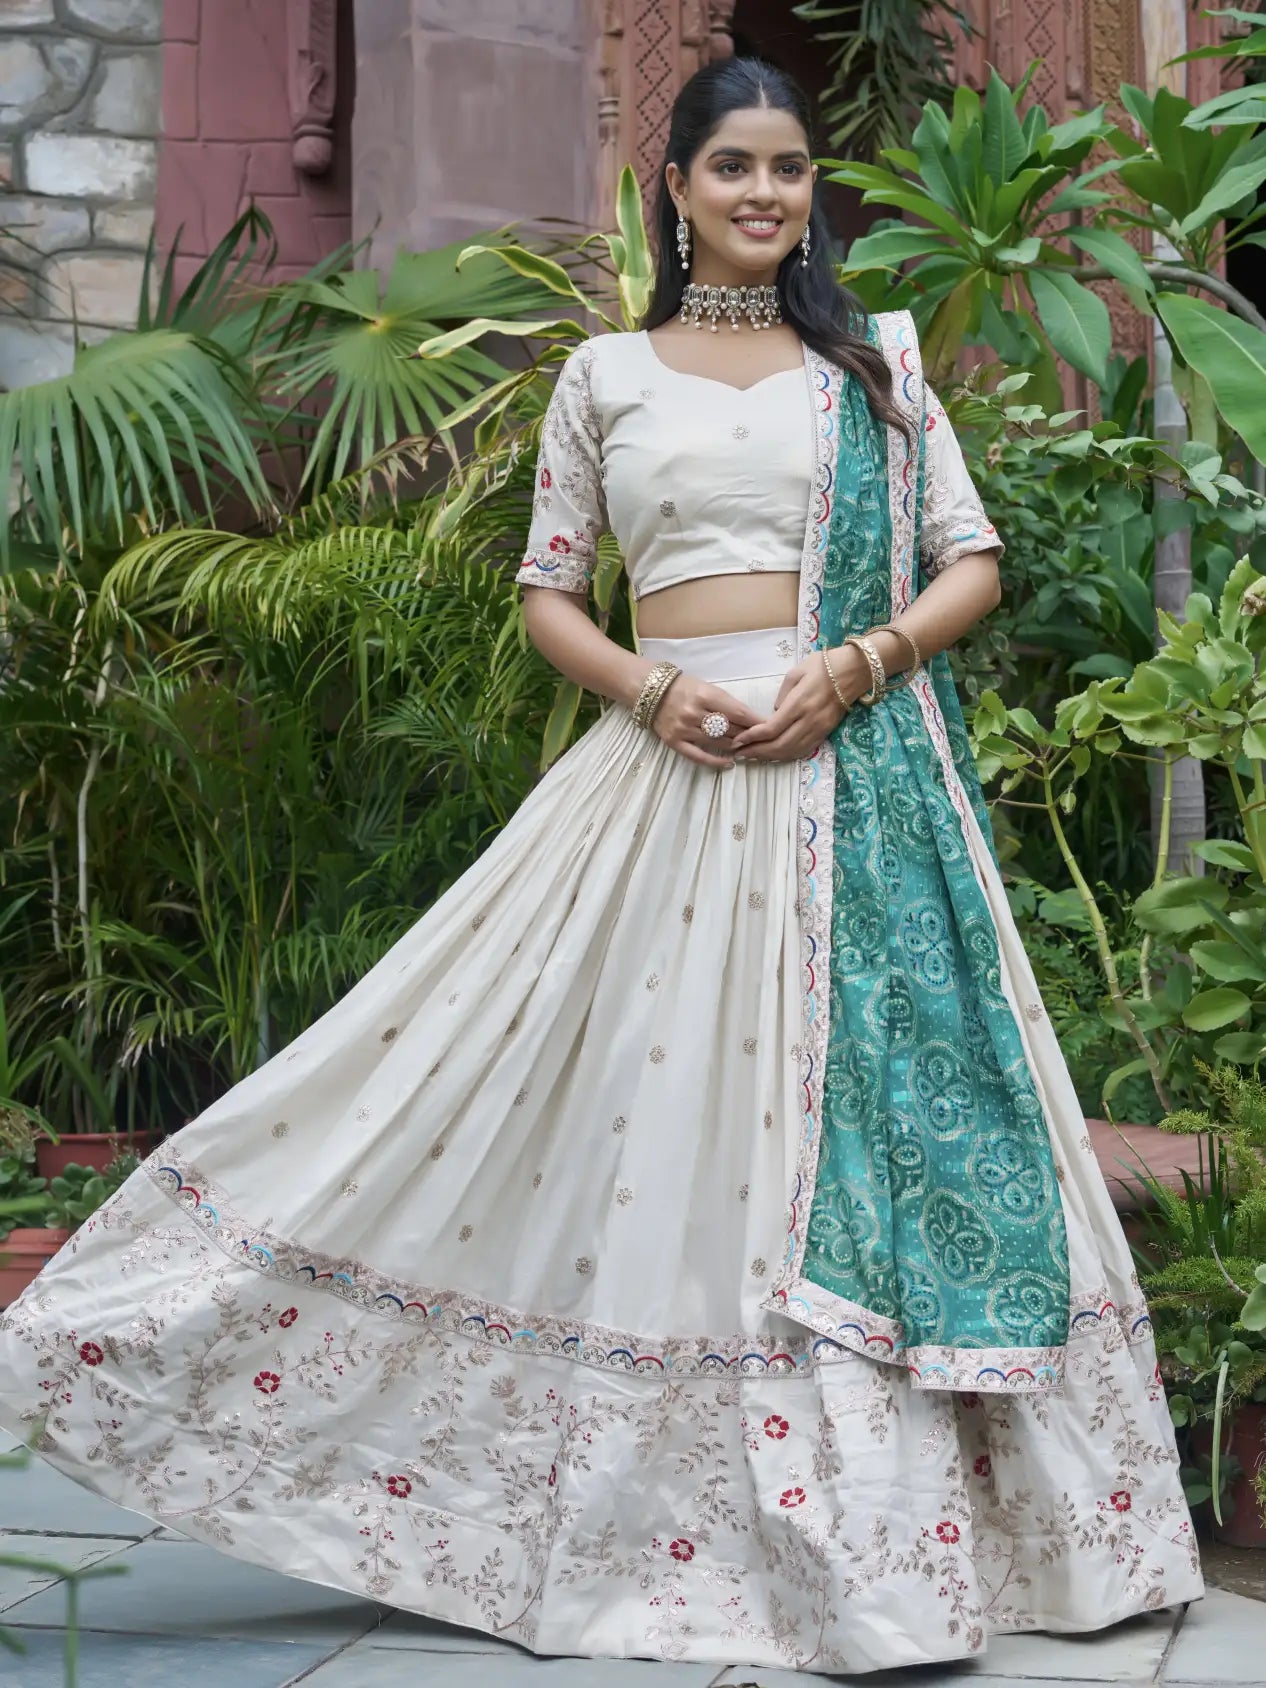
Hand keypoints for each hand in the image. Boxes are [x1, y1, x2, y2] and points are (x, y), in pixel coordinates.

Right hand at [651, 673, 767, 769]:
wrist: (649, 691)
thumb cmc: (683, 687)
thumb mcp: (707, 687)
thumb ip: (726, 703)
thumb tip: (749, 720)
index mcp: (705, 695)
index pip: (737, 712)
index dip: (755, 722)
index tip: (769, 727)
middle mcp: (694, 713)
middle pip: (730, 728)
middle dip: (747, 734)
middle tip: (761, 740)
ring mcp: (683, 729)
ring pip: (718, 742)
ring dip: (735, 746)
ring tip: (748, 748)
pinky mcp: (675, 742)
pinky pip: (698, 756)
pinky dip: (715, 762)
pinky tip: (729, 763)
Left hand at [729, 645, 868, 761]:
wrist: (854, 671)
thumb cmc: (823, 666)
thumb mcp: (796, 672)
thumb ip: (782, 694)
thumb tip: (775, 713)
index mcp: (799, 703)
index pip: (772, 728)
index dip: (752, 737)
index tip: (738, 740)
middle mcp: (809, 720)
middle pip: (779, 745)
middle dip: (756, 752)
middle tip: (739, 754)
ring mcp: (819, 729)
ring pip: (791, 751)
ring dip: (769, 757)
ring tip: (752, 757)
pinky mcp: (825, 733)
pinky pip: (803, 750)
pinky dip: (786, 756)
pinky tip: (774, 755)